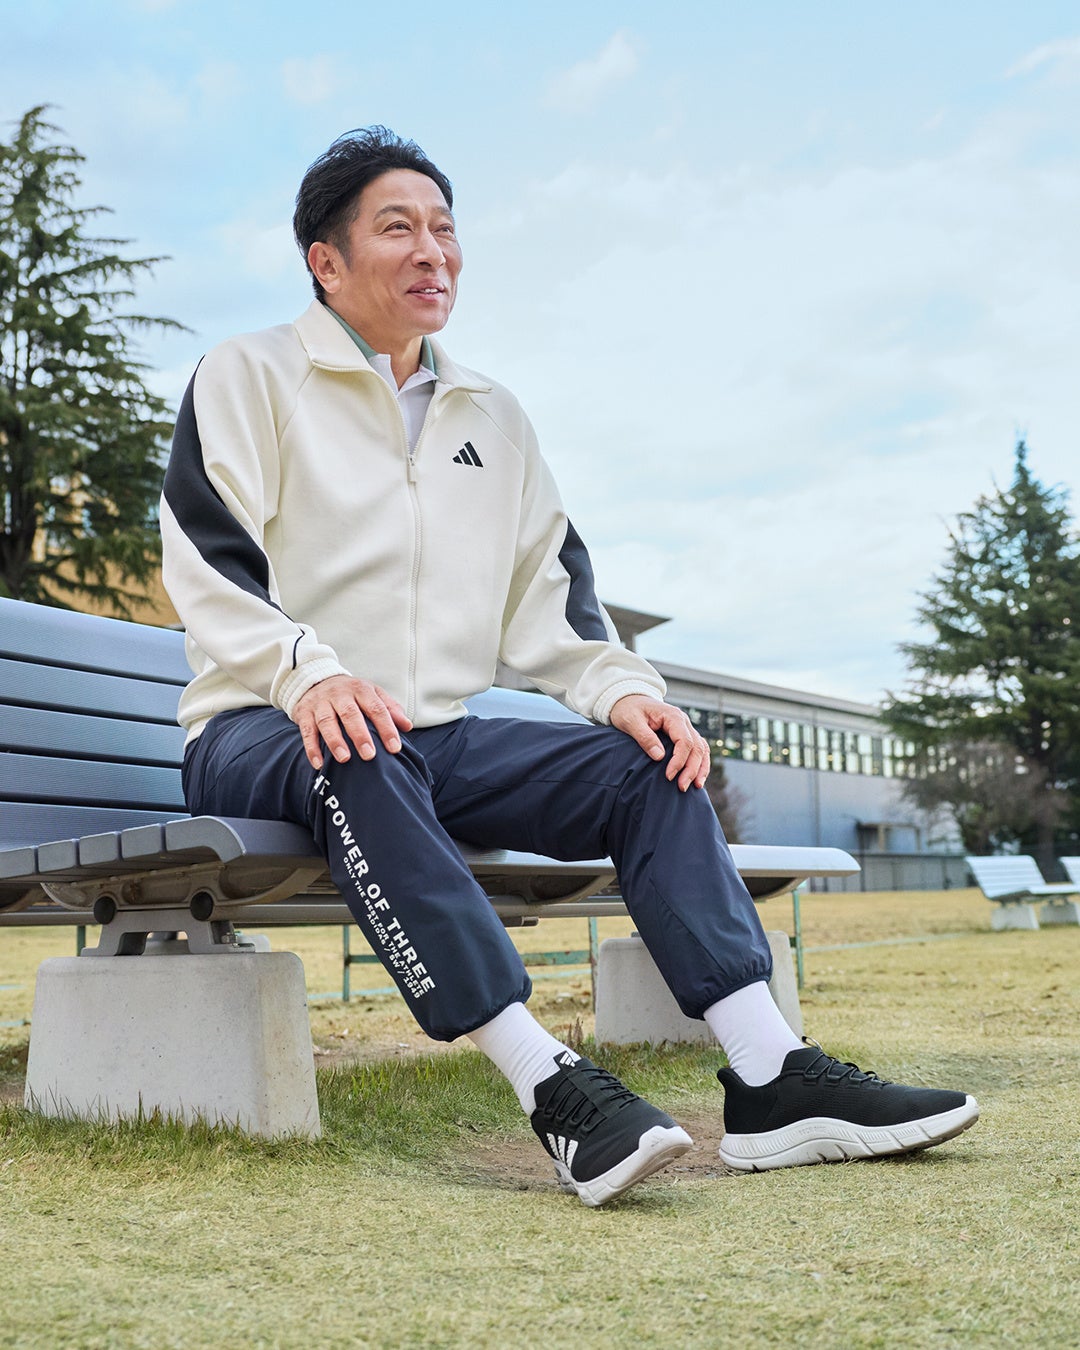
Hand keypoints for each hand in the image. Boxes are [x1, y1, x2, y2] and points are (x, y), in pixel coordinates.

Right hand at [293, 675, 412, 769]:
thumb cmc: (350, 693)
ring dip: (335, 741)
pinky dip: (312, 748)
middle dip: (360, 735)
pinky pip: (307, 730)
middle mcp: (340, 694)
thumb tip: (407, 726)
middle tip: (369, 755)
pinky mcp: (304, 712)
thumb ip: (390, 709)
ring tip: (344, 758)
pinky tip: (319, 763)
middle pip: (350, 714)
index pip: (376, 708)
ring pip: (327, 721)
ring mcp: (321, 703)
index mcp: (361, 689)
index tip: (394, 748)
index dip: (386, 728)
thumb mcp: (372, 694)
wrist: (315, 680)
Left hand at [609, 694, 710, 790]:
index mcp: (672, 716)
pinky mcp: (683, 734)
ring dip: (700, 768)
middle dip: (691, 769)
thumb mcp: (631, 722)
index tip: (668, 776)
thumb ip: (645, 738)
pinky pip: (698, 749)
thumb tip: (659, 757)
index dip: (679, 761)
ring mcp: (685, 728)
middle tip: (682, 787)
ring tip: (695, 786)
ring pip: (702, 749)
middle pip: (696, 747)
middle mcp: (683, 721)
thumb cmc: (628, 710)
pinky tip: (697, 778)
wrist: (628, 700)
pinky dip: (700, 763)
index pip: (684, 741)